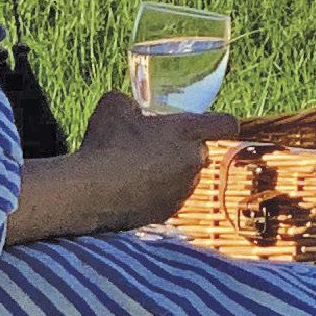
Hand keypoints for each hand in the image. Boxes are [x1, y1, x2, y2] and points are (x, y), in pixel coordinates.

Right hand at [7, 91, 242, 244]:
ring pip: (185, 177)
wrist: (90, 192)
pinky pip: (169, 198)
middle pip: (200, 151)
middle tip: (154, 145)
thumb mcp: (114, 106)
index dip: (223, 122)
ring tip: (137, 169)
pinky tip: (130, 190)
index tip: (214, 123)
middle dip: (183, 148)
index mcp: (187, 132)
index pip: (225, 124)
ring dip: (170, 172)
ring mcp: (182, 191)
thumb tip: (131, 107)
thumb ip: (130, 103)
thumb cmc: (106, 144)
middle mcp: (193, 162)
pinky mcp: (168, 213)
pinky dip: (157, 194)